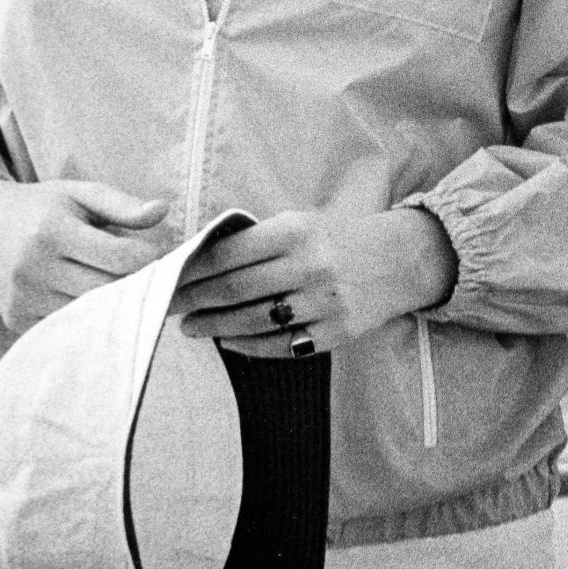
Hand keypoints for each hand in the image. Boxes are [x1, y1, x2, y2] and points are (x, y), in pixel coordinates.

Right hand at [0, 176, 168, 332]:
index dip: (147, 257)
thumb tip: (163, 211)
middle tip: (151, 276)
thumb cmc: (44, 208)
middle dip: (135, 284)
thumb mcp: (82, 193)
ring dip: (114, 306)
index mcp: (52, 230)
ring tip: (127, 289)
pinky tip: (99, 305)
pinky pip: (67, 329)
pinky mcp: (18, 321)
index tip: (156, 253)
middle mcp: (33, 267)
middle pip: (105, 289)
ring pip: (89, 314)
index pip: (117, 256)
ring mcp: (23, 298)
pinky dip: (88, 320)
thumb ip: (123, 205)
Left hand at [172, 207, 456, 357]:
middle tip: (165, 307)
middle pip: (235, 288)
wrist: (402, 259)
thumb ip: (259, 239)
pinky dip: (249, 346)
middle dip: (193, 300)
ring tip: (190, 328)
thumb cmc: (340, 237)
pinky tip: (229, 343)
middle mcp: (310, 265)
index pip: (231, 253)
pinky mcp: (336, 333)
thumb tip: (202, 261)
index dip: (194, 269)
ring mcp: (324, 302)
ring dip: (215, 327)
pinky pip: (282, 346)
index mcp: (297, 230)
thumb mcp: (304, 222)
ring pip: (255, 320)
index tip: (168, 277)